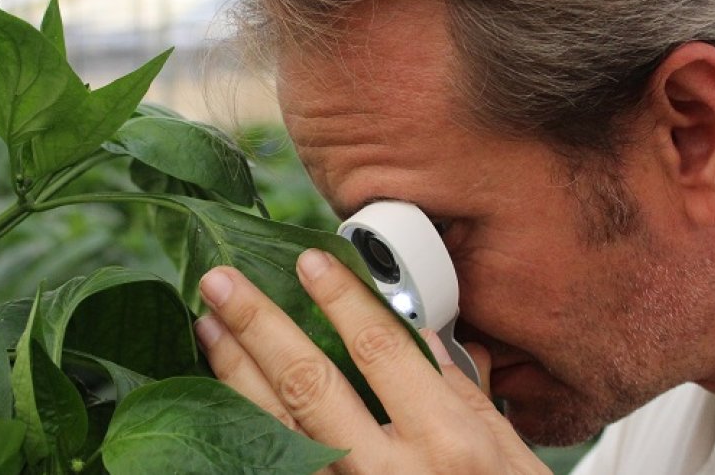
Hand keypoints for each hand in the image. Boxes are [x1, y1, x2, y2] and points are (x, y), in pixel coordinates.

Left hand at [194, 249, 549, 473]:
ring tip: (205, 330)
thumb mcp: (509, 454)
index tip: (308, 261)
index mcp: (448, 443)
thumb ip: (461, 392)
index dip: (340, 301)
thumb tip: (417, 333)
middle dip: (257, 326)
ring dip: (234, 377)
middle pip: (309, 385)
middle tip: (219, 282)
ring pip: (275, 433)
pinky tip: (213, 410)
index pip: (382, 351)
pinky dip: (239, 444)